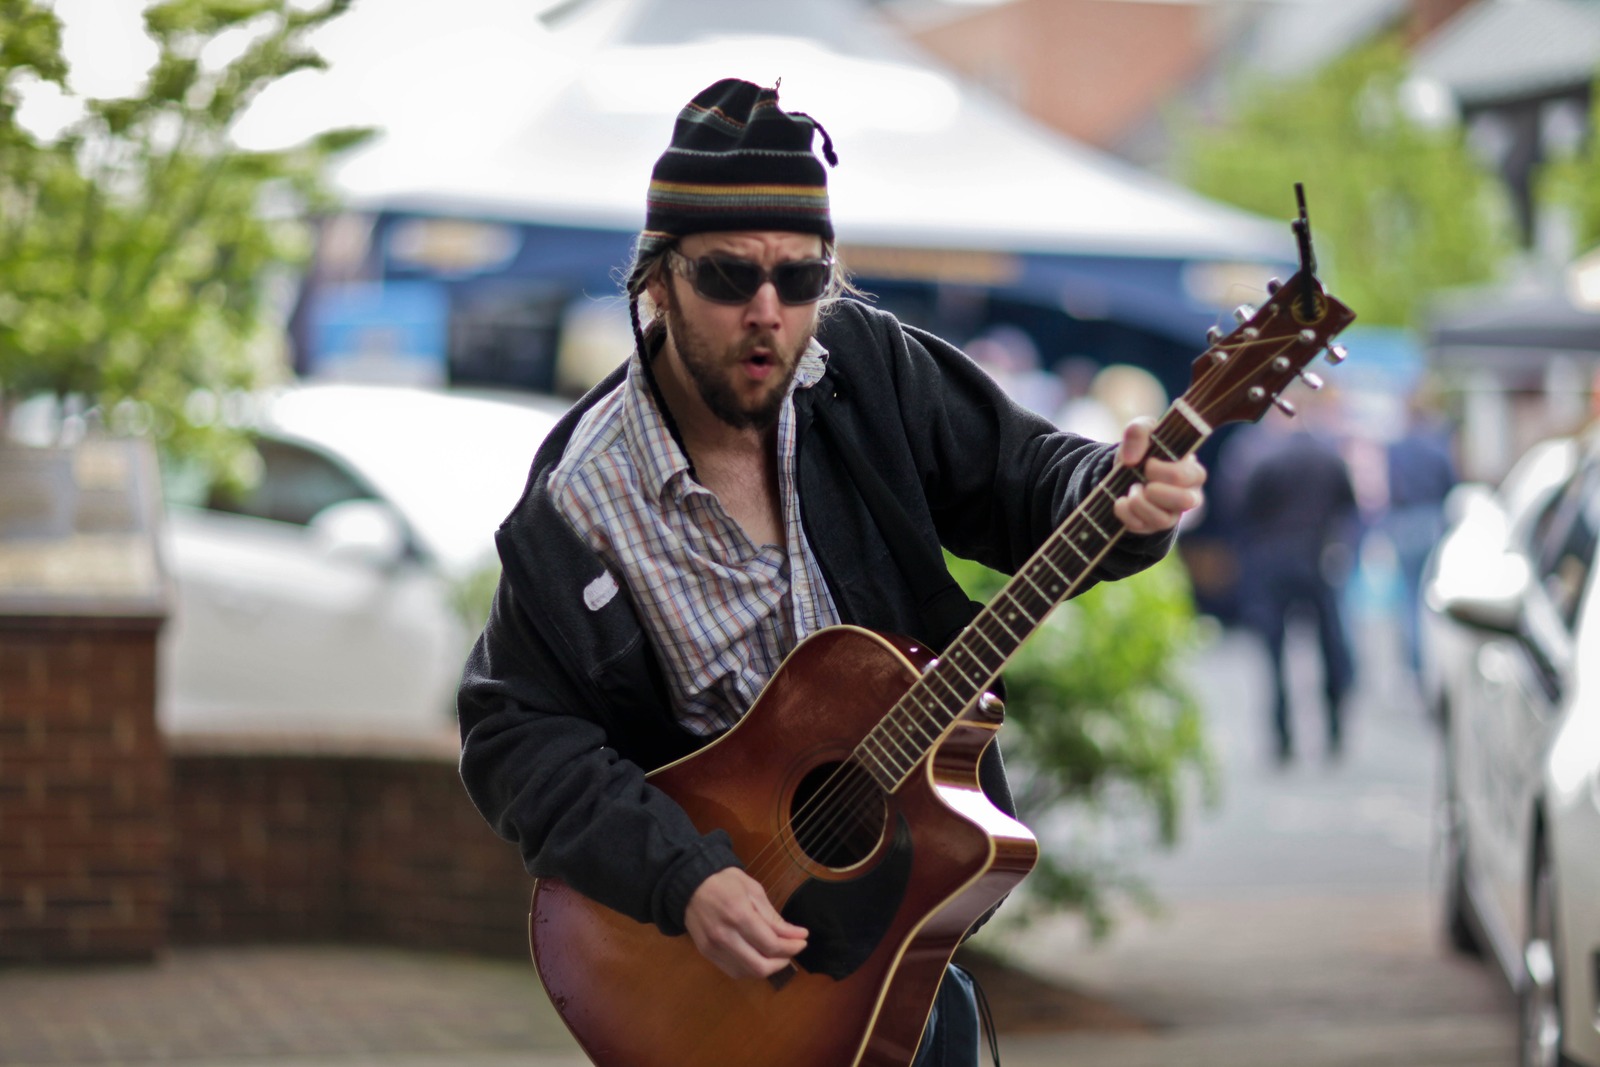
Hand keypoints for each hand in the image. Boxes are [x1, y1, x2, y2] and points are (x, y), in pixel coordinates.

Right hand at [684, 867, 807, 978]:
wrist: (690, 884)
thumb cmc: (725, 882)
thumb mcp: (753, 890)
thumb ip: (773, 917)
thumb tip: (797, 935)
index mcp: (738, 915)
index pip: (771, 944)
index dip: (792, 946)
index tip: (803, 939)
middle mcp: (724, 936)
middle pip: (760, 966)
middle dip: (782, 962)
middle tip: (791, 950)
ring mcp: (713, 947)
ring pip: (748, 973)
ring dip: (768, 967)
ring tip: (777, 954)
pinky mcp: (707, 954)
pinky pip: (734, 971)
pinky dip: (750, 969)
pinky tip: (758, 956)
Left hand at [1113, 417, 1206, 534]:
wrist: (1125, 471)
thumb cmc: (1144, 450)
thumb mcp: (1141, 431)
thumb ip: (1139, 431)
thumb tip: (1131, 459)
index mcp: (1193, 470)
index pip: (1188, 475)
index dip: (1163, 471)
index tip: (1148, 463)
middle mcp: (1189, 495)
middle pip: (1185, 501)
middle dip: (1155, 490)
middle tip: (1143, 481)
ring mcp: (1172, 514)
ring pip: (1163, 520)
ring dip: (1139, 502)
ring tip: (1132, 490)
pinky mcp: (1154, 527)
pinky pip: (1142, 528)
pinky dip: (1125, 513)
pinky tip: (1121, 501)